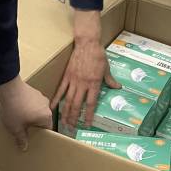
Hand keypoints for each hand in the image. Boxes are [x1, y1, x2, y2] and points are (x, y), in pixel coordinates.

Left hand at [0, 75, 52, 150]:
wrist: (8, 87)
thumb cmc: (14, 109)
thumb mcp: (16, 128)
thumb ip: (21, 138)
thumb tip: (24, 146)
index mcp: (46, 116)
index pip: (47, 128)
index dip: (39, 134)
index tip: (31, 137)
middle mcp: (46, 105)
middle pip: (42, 119)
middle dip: (33, 124)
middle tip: (23, 129)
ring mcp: (40, 97)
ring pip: (37, 110)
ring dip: (29, 115)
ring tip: (17, 118)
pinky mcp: (33, 91)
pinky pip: (32, 103)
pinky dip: (26, 107)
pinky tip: (16, 109)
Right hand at [51, 9, 120, 128]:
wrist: (87, 43)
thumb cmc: (98, 55)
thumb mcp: (107, 68)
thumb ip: (110, 80)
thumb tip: (117, 87)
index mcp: (94, 83)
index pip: (90, 103)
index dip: (88, 115)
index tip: (86, 124)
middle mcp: (83, 84)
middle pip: (77, 104)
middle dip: (74, 117)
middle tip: (71, 127)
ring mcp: (73, 80)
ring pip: (68, 99)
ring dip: (65, 112)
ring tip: (63, 122)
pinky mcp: (67, 75)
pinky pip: (61, 89)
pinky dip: (56, 99)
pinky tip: (52, 107)